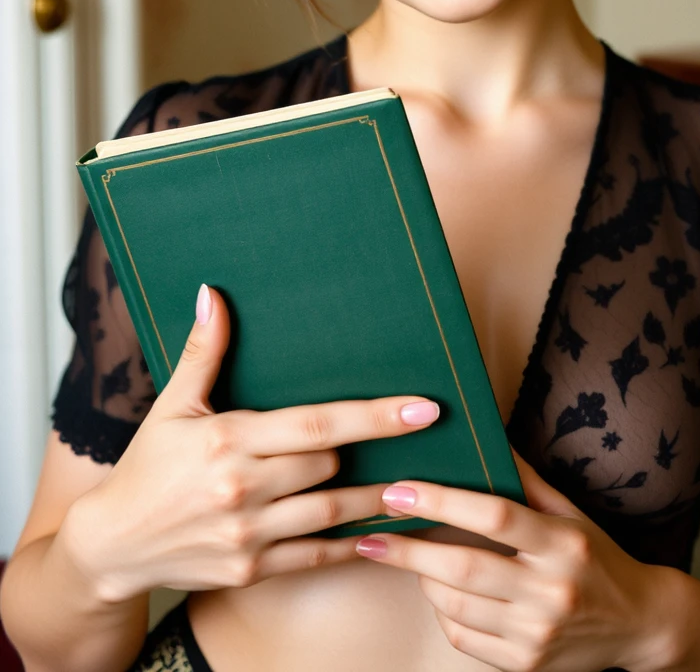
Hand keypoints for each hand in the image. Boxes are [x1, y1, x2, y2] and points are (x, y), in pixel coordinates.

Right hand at [65, 286, 439, 602]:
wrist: (111, 544)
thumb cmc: (147, 466)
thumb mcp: (172, 405)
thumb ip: (204, 353)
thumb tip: (214, 295)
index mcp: (228, 440)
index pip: (316, 425)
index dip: (373, 416)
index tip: (422, 409)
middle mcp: (241, 488)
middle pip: (327, 465)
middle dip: (356, 453)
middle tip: (399, 441)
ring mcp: (246, 534)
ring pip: (330, 512)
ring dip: (375, 500)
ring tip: (413, 489)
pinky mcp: (249, 570)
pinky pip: (314, 556)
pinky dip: (351, 546)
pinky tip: (380, 535)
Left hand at [355, 455, 671, 671]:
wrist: (640, 625)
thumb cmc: (598, 558)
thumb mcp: (570, 512)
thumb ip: (526, 479)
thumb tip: (484, 435)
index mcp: (563, 542)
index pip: (495, 515)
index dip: (442, 500)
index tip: (399, 491)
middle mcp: (552, 589)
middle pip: (465, 566)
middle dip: (408, 548)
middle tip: (370, 532)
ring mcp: (539, 633)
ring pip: (457, 605)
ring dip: (422, 577)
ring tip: (406, 555)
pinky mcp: (527, 665)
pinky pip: (465, 638)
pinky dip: (443, 612)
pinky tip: (440, 592)